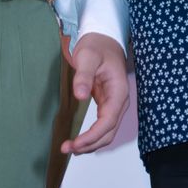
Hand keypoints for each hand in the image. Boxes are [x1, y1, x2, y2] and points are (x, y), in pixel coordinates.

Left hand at [61, 33, 128, 153]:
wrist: (103, 39)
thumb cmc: (96, 46)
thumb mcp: (88, 56)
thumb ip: (84, 75)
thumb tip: (80, 96)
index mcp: (118, 91)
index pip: (108, 122)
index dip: (92, 136)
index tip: (75, 143)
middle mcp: (120, 101)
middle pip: (108, 132)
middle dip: (89, 144)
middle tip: (66, 148)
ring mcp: (115, 104)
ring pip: (107, 132)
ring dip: (91, 143)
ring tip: (70, 148)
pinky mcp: (108, 104)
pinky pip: (103, 125)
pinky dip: (92, 136)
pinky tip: (80, 140)